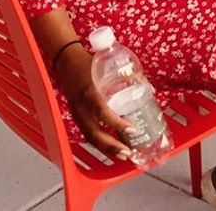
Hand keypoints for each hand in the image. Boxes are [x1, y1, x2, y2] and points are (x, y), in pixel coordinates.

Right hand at [54, 45, 134, 159]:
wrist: (65, 61)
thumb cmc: (89, 63)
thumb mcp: (110, 67)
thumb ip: (129, 78)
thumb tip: (150, 90)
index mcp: (90, 92)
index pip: (103, 112)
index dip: (117, 123)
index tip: (132, 130)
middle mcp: (81, 106)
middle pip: (94, 133)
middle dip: (111, 146)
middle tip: (128, 152)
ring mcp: (77, 113)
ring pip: (90, 136)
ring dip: (106, 148)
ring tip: (122, 154)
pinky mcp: (75, 116)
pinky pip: (86, 133)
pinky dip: (99, 142)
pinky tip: (110, 147)